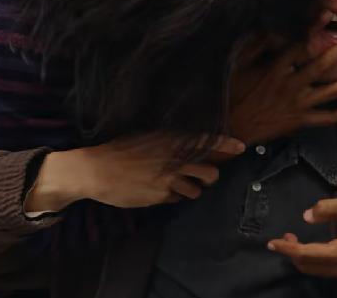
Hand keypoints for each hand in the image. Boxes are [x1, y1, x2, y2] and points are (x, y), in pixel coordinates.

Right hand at [26, 133, 243, 211]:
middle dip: (211, 177)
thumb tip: (188, 147)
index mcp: (172, 140)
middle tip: (203, 176)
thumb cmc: (119, 150)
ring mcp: (169, 179)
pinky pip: (176, 199)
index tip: (240, 147)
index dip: (226, 145)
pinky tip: (157, 189)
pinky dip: (172, 196)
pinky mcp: (160, 196)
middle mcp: (175, 159)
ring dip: (191, 189)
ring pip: (196, 190)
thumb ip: (169, 143)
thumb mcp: (146, 138)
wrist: (95, 169)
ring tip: (175, 184)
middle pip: (211, 173)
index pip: (207, 142)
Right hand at [230, 32, 336, 144]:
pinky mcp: (300, 121)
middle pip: (322, 65)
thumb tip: (269, 27)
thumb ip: (255, 47)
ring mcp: (297, 105)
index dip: (314, 27)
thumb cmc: (232, 96)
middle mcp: (290, 86)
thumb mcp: (238, 68)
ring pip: (331, 93)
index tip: (327, 12)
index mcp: (274, 70)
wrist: (231, 130)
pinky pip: (326, 119)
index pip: (299, 44)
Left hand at [266, 196, 336, 279]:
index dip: (287, 248)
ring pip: (318, 270)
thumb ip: (326, 209)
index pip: (306, 254)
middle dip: (293, 253)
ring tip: (295, 239)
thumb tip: (306, 217)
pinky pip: (328, 269)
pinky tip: (315, 246)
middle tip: (285, 236)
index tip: (272, 242)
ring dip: (303, 256)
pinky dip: (316, 259)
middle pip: (309, 266)